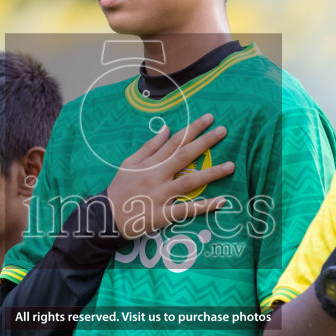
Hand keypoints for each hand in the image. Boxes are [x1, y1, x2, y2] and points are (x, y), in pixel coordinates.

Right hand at [104, 114, 233, 239]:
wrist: (105, 216)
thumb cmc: (120, 188)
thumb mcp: (129, 163)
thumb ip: (149, 146)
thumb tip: (166, 128)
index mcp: (150, 163)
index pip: (174, 141)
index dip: (192, 129)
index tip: (208, 118)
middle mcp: (157, 176)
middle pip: (184, 156)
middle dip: (205, 142)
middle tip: (223, 131)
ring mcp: (160, 196)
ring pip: (189, 182)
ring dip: (211, 173)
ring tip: (230, 166)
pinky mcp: (162, 215)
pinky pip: (186, 210)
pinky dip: (204, 206)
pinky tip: (221, 201)